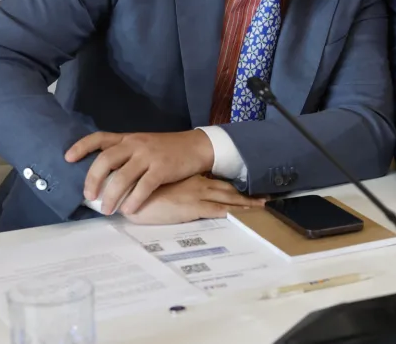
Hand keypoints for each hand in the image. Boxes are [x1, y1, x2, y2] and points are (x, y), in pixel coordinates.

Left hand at [65, 130, 214, 214]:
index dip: (82, 147)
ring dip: (111, 196)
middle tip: (90, 197)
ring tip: (108, 210)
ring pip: (122, 176)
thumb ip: (126, 154)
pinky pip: (144, 186)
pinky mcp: (163, 168)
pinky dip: (134, 199)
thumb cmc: (169, 149)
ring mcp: (149, 156)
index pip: (100, 138)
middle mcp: (135, 144)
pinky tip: (129, 209)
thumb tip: (104, 175)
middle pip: (105, 160)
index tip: (68, 159)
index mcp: (129, 138)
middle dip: (93, 180)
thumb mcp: (145, 145)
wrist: (197, 146)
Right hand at [123, 175, 265, 224]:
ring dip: (247, 204)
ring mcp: (198, 196)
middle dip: (246, 196)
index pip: (217, 182)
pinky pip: (221, 211)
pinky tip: (247, 216)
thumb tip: (176, 195)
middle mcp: (198, 185)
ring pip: (229, 199)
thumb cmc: (140, 193)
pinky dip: (236, 212)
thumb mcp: (159, 188)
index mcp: (190, 179)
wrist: (131, 195)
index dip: (233, 186)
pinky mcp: (194, 208)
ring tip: (263, 206)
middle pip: (228, 190)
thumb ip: (170, 189)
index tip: (247, 189)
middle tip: (265, 199)